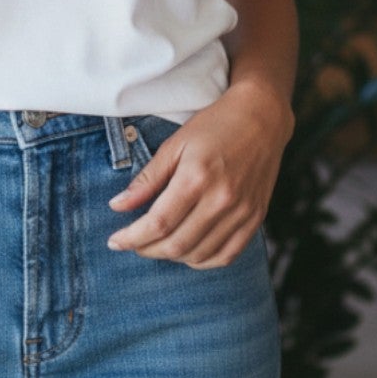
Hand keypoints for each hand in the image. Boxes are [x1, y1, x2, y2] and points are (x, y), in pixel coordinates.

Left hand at [105, 84, 291, 268]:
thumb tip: (117, 206)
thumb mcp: (175, 144)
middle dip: (147, 250)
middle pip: (177, 245)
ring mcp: (242, 212)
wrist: (261, 117)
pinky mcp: (255, 219)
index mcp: (196, 177)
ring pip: (199, 255)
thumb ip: (147, 179)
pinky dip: (202, 260)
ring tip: (156, 244)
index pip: (158, 223)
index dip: (132, 238)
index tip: (115, 241)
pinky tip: (187, 251)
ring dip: (171, 257)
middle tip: (132, 243)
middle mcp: (222, 199)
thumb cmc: (214, 125)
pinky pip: (226, 256)